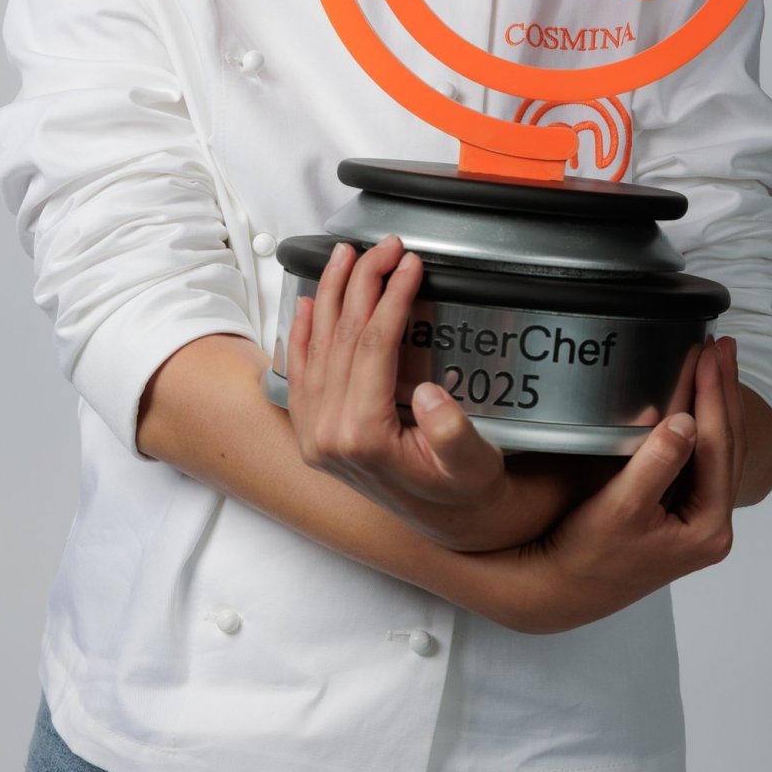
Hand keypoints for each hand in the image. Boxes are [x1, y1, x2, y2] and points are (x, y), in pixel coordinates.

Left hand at [286, 235, 597, 549]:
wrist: (449, 524)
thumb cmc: (464, 489)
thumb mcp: (473, 464)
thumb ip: (452, 433)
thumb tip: (428, 394)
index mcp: (363, 439)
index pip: (372, 347)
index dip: (392, 298)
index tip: (411, 264)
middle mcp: (328, 437)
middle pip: (340, 338)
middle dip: (362, 283)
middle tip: (386, 247)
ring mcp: (314, 436)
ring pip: (316, 347)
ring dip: (329, 295)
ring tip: (346, 255)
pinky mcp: (313, 432)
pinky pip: (299, 373)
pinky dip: (302, 334)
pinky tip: (308, 304)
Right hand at [478, 336, 745, 632]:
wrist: (564, 590)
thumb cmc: (587, 555)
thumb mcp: (621, 509)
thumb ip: (656, 465)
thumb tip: (685, 421)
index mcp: (707, 526)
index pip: (717, 445)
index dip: (712, 394)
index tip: (708, 353)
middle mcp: (712, 525)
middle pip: (726, 444)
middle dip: (723, 391)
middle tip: (721, 344)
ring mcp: (698, 520)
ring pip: (717, 449)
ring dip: (715, 403)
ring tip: (715, 361)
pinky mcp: (680, 513)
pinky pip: (701, 458)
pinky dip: (700, 422)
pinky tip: (694, 400)